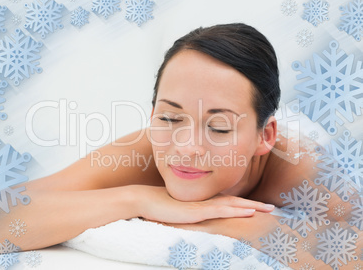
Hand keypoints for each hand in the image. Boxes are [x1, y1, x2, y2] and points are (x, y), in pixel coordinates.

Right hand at [132, 186, 274, 223]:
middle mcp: (205, 201)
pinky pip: (221, 211)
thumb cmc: (160, 206)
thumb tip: (193, 218)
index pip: (228, 202)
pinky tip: (250, 212)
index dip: (244, 204)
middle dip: (255, 205)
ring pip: (233, 205)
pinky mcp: (197, 211)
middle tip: (272, 208)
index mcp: (202, 202)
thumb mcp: (178, 212)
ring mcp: (202, 205)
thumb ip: (188, 213)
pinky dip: (237, 211)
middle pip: (235, 202)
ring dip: (252, 206)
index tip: (258, 207)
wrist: (145, 200)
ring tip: (268, 209)